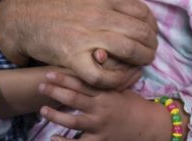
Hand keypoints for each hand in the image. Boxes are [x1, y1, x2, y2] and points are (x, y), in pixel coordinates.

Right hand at [0, 0, 157, 88]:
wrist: (20, 16)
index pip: (142, 11)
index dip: (151, 23)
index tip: (150, 31)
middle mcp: (100, 15)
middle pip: (141, 31)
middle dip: (151, 43)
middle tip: (151, 48)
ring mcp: (87, 37)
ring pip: (129, 51)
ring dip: (142, 59)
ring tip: (143, 62)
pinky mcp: (72, 57)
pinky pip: (101, 75)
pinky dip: (116, 79)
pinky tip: (121, 77)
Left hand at [38, 71, 172, 140]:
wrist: (150, 126)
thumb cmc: (134, 106)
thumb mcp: (123, 89)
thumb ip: (108, 78)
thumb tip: (97, 58)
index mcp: (107, 94)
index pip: (83, 83)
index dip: (65, 78)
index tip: (50, 73)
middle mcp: (102, 109)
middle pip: (74, 99)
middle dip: (55, 92)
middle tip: (40, 86)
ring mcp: (100, 126)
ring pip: (73, 121)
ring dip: (55, 115)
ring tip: (42, 109)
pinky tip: (53, 138)